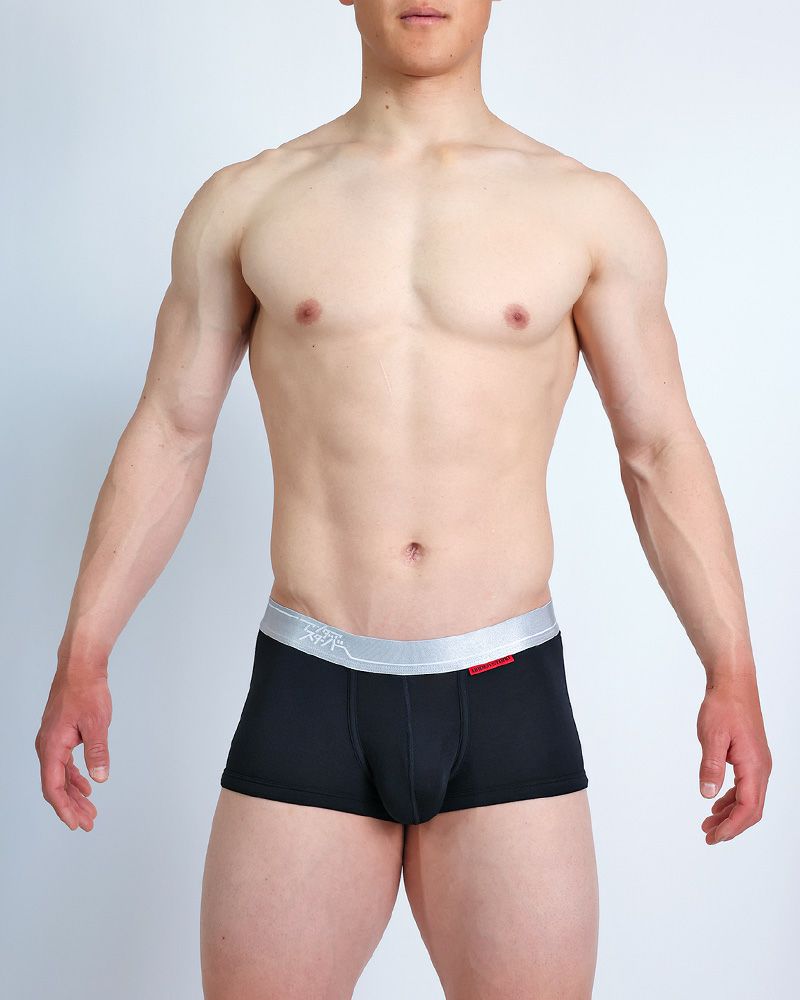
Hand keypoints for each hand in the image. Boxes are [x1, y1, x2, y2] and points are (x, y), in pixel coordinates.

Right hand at [35, 669, 111, 831]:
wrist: (81, 668)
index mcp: (51, 746)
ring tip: (89, 811)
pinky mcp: (61, 735)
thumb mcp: (96, 723)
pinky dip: (74, 777)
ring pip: (61, 776)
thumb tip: (99, 778)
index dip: (64, 808)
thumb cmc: (87, 691)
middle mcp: (48, 746)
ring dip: (74, 794)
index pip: (53, 786)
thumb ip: (97, 752)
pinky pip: (64, 764)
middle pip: (56, 786)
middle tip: (88, 824)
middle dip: (71, 806)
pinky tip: (86, 786)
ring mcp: (53, 741)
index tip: (75, 824)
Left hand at [697, 672, 770, 843]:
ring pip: (749, 799)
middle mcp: (761, 768)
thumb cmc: (724, 706)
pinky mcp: (751, 757)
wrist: (733, 684)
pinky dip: (732, 799)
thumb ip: (711, 767)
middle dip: (731, 826)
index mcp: (754, 766)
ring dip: (730, 814)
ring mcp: (758, 763)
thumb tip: (708, 795)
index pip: (748, 808)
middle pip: (751, 809)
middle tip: (709, 836)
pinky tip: (717, 803)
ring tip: (708, 824)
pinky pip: (745, 786)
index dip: (732, 827)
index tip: (714, 837)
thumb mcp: (712, 737)